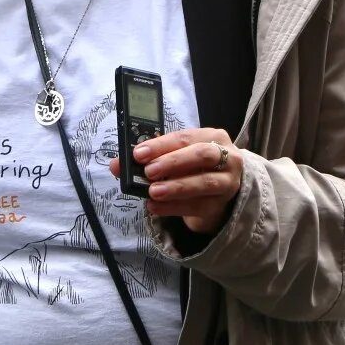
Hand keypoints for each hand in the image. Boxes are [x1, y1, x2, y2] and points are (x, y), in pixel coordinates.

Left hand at [109, 127, 242, 234]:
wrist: (219, 194)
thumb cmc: (195, 169)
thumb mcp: (175, 158)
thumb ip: (149, 158)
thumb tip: (117, 164)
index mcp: (212, 137)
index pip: (185, 137)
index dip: (161, 145)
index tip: (138, 153)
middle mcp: (226, 157)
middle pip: (201, 155)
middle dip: (173, 162)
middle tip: (149, 171)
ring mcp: (227, 182)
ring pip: (204, 182)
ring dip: (176, 187)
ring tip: (153, 192)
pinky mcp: (220, 206)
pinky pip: (198, 206)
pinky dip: (174, 207)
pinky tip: (156, 207)